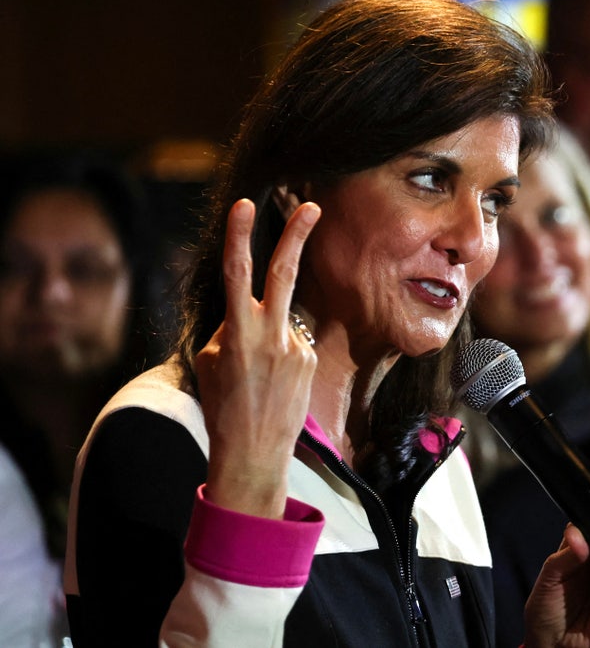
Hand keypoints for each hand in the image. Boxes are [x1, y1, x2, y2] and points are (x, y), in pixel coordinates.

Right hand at [194, 198, 320, 518]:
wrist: (254, 451)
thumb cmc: (223, 406)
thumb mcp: (209, 362)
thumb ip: (228, 328)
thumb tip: (245, 312)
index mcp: (238, 333)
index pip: (237, 274)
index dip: (238, 236)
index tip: (245, 204)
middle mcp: (270, 334)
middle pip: (284, 273)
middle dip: (297, 235)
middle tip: (313, 204)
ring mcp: (295, 346)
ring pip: (279, 319)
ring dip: (267, 335)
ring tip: (257, 376)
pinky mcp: (310, 359)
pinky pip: (291, 342)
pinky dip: (279, 353)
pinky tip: (273, 382)